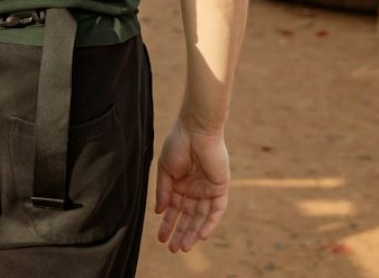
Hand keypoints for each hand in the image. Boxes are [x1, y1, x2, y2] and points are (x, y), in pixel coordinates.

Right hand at [154, 119, 229, 253]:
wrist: (195, 128)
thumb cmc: (178, 143)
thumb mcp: (165, 169)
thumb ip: (163, 191)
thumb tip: (159, 213)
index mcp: (180, 184)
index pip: (174, 210)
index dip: (168, 224)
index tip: (160, 238)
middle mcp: (194, 189)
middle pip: (188, 217)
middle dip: (180, 233)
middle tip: (172, 249)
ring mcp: (208, 189)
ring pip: (201, 217)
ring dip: (193, 232)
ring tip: (183, 247)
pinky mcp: (220, 187)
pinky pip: (217, 210)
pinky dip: (210, 223)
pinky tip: (202, 235)